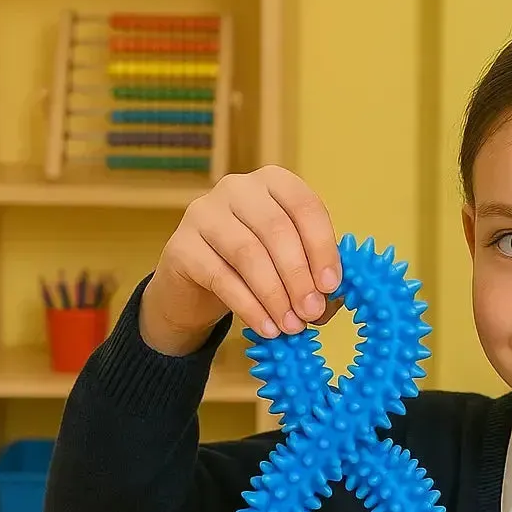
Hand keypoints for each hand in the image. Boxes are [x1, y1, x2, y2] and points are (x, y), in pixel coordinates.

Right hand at [140, 165, 344, 355]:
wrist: (197, 286)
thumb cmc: (255, 270)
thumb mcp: (290, 265)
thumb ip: (314, 275)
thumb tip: (331, 299)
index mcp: (274, 183)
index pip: (304, 206)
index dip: (322, 247)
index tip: (331, 286)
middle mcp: (237, 188)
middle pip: (276, 230)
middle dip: (299, 277)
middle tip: (312, 312)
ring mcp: (204, 213)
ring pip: (248, 254)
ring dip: (275, 296)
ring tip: (291, 326)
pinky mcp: (181, 245)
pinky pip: (221, 278)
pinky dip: (249, 307)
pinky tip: (267, 328)